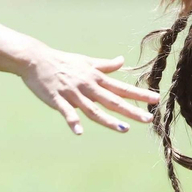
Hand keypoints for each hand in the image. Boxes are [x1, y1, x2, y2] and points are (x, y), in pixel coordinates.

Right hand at [18, 50, 158, 135]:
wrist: (36, 59)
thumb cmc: (62, 61)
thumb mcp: (86, 61)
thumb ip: (105, 65)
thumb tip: (122, 60)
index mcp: (96, 78)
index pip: (121, 88)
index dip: (139, 94)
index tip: (155, 98)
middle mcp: (88, 86)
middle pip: (113, 100)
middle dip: (131, 110)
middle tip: (149, 119)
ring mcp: (73, 94)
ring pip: (93, 109)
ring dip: (108, 120)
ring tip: (124, 129)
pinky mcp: (57, 99)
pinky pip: (66, 112)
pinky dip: (73, 121)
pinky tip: (79, 132)